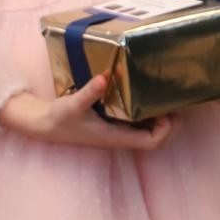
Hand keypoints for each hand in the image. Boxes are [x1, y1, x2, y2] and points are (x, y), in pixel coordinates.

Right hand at [0, 76, 177, 150]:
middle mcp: (121, 137)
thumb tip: (104, 78)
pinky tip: (148, 97)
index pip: (153, 142)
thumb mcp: (72, 105)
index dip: (167, 129)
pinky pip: (139, 124)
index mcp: (116, 137)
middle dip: (172, 124)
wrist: (44, 126)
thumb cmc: (58, 118)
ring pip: (151, 132)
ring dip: (163, 119)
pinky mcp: (113, 125)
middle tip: (176, 102)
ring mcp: (118, 133)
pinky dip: (150, 115)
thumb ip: (88, 93)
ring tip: (167, 98)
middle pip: (158, 139)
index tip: (170, 110)